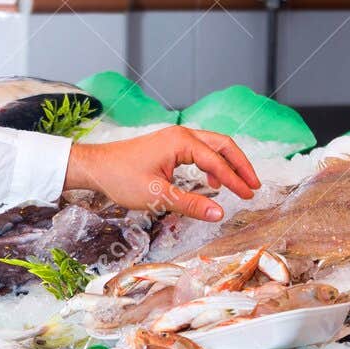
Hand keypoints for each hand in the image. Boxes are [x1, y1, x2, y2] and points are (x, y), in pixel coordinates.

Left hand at [63, 125, 259, 221]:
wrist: (95, 167)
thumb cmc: (120, 177)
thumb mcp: (157, 196)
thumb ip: (190, 204)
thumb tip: (219, 213)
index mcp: (181, 142)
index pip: (217, 161)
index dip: (235, 180)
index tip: (249, 195)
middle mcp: (181, 135)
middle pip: (223, 144)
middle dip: (240, 165)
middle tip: (254, 185)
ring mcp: (174, 138)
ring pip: (212, 146)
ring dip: (228, 164)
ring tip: (238, 185)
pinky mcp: (169, 146)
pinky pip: (200, 151)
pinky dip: (212, 164)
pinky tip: (212, 183)